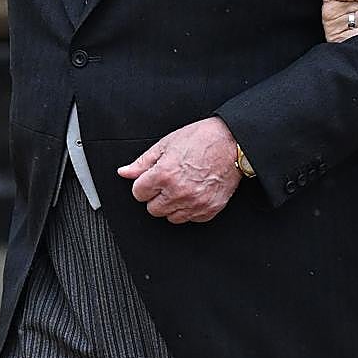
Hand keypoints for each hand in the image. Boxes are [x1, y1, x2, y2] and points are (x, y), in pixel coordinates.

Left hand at [117, 116, 240, 224]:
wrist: (233, 142)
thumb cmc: (203, 139)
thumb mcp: (167, 144)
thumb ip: (143, 162)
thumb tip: (124, 172)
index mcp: (164, 175)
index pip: (138, 193)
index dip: (144, 184)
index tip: (153, 178)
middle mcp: (178, 192)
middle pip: (152, 209)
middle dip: (157, 196)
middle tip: (169, 181)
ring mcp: (195, 203)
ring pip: (170, 217)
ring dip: (172, 204)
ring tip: (183, 187)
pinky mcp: (209, 209)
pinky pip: (190, 219)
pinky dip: (190, 208)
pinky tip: (195, 192)